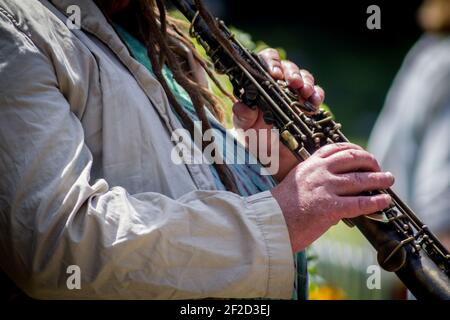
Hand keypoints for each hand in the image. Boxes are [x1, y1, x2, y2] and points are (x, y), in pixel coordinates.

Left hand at [232, 48, 323, 180]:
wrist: (270, 157)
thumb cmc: (254, 137)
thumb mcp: (245, 127)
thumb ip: (243, 116)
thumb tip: (242, 106)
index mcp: (261, 83)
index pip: (266, 61)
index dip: (271, 62)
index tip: (274, 74)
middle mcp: (280, 85)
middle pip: (288, 67)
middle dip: (291, 72)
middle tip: (292, 82)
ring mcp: (296, 94)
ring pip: (304, 77)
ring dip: (306, 82)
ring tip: (304, 91)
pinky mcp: (309, 105)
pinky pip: (316, 94)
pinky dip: (317, 94)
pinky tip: (314, 101)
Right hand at [271, 143, 394, 252]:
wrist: (270, 224)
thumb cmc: (280, 208)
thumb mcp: (296, 184)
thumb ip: (315, 181)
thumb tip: (337, 191)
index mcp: (309, 165)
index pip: (335, 149)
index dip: (354, 149)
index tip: (364, 154)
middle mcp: (319, 172)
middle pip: (352, 159)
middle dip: (370, 161)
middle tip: (379, 167)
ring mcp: (325, 189)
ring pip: (360, 179)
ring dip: (379, 179)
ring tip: (389, 179)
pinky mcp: (330, 208)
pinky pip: (359, 203)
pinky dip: (376, 201)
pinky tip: (384, 201)